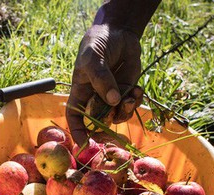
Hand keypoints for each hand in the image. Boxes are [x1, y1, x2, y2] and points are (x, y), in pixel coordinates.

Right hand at [66, 1, 160, 145]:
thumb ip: (101, 79)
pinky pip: (131, 105)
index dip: (77, 132)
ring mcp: (112, 96)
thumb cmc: (97, 43)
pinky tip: (138, 89)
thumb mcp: (93, 58)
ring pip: (117, 116)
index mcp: (81, 92)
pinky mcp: (127, 91)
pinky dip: (136, 101)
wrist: (119, 32)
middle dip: (108, 128)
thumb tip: (113, 101)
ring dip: (126, 111)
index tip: (84, 144)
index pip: (75, 116)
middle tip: (116, 127)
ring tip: (131, 95)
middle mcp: (95, 98)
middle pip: (98, 122)